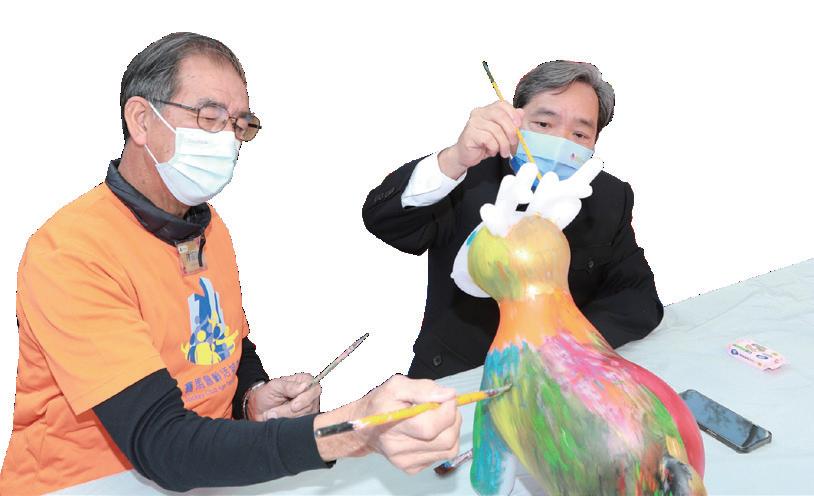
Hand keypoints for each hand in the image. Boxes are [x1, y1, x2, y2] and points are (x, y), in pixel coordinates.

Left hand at [247, 373, 320, 420]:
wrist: (258, 408)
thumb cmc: (267, 394)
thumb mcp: (275, 386)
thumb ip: (289, 386)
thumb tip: (304, 386)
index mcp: (305, 381)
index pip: (314, 390)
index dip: (305, 399)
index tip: (293, 406)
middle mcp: (309, 394)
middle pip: (309, 406)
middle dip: (290, 411)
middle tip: (274, 412)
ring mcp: (309, 408)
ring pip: (304, 417)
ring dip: (286, 417)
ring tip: (273, 414)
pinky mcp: (304, 420)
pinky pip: (300, 425)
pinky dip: (287, 423)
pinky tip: (279, 419)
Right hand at [314, 374, 460, 473]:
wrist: (364, 428)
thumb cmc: (380, 404)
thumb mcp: (396, 386)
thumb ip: (424, 388)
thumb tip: (449, 395)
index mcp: (393, 425)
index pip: (430, 426)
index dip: (447, 410)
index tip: (447, 397)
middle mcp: (399, 449)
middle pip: (445, 440)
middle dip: (453, 419)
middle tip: (444, 406)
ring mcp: (406, 462)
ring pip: (449, 449)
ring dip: (451, 430)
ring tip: (438, 417)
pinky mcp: (412, 468)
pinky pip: (442, 456)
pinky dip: (443, 441)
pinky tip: (430, 431)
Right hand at [439, 101, 523, 179]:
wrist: (466, 155)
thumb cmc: (483, 144)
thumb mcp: (501, 133)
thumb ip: (510, 122)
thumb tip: (521, 113)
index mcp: (487, 110)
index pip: (502, 104)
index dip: (513, 114)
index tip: (518, 125)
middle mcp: (479, 113)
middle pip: (500, 116)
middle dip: (511, 131)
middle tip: (513, 143)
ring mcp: (473, 122)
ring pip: (496, 130)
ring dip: (503, 144)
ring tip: (504, 152)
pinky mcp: (470, 134)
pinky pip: (489, 139)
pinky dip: (494, 148)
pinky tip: (491, 151)